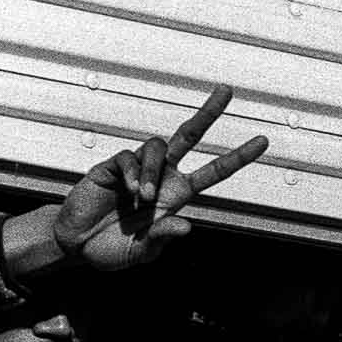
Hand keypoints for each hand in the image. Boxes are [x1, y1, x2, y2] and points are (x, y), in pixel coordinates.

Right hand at [45, 86, 269, 276]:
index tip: (263, 140)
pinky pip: (129, 158)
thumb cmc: (114, 248)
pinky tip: (130, 192)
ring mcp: (138, 168)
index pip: (215, 171)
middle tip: (227, 89)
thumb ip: (163, 237)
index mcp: (178, 195)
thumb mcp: (145, 251)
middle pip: (190, 135)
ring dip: (152, 171)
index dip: (238, 156)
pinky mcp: (112, 166)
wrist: (77, 246)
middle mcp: (163, 176)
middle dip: (209, 113)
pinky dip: (133, 173)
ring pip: (157, 146)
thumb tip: (186, 227)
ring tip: (142, 198)